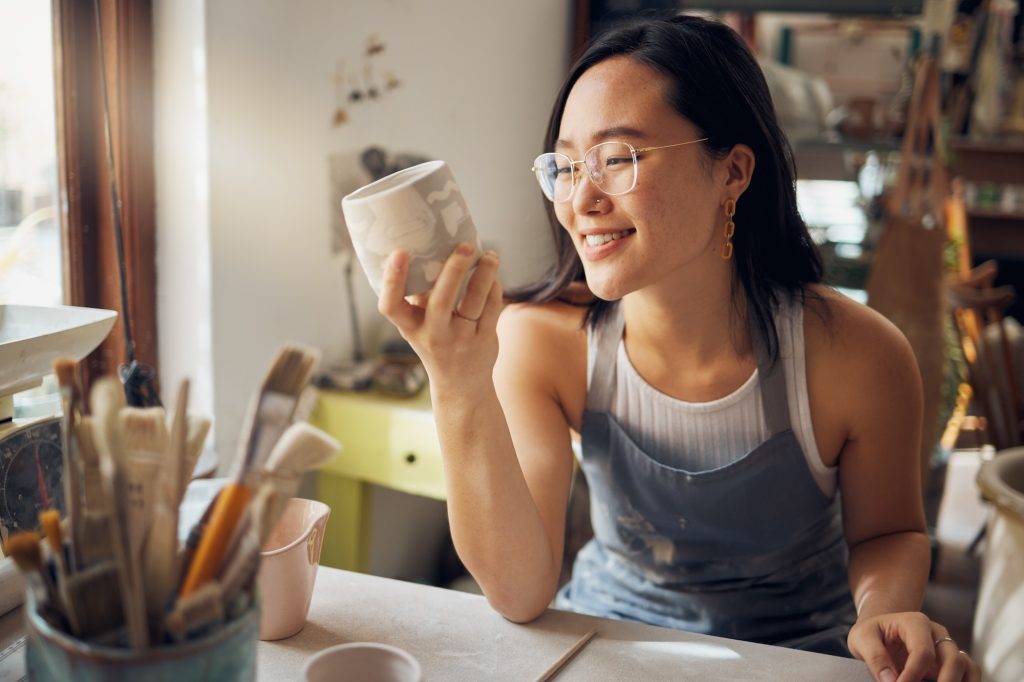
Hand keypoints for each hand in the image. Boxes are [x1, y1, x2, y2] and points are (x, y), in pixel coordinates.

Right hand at [377, 243, 501, 389]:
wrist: (460, 384)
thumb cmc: (435, 341)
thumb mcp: (418, 324)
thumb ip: (418, 295)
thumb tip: (425, 247)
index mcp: (410, 328)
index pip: (391, 307)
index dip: (392, 280)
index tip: (399, 253)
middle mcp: (434, 335)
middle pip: (441, 300)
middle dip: (453, 269)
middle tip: (465, 246)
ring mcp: (461, 339)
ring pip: (475, 300)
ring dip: (484, 273)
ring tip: (489, 255)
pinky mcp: (484, 340)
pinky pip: (492, 307)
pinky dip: (493, 287)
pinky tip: (492, 276)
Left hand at [848, 612, 978, 681]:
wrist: (880, 630)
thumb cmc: (872, 633)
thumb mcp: (861, 638)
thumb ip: (874, 656)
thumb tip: (890, 681)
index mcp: (916, 623)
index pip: (923, 652)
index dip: (912, 675)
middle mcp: (937, 634)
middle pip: (953, 659)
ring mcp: (947, 648)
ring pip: (968, 666)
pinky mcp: (951, 663)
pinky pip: (971, 673)